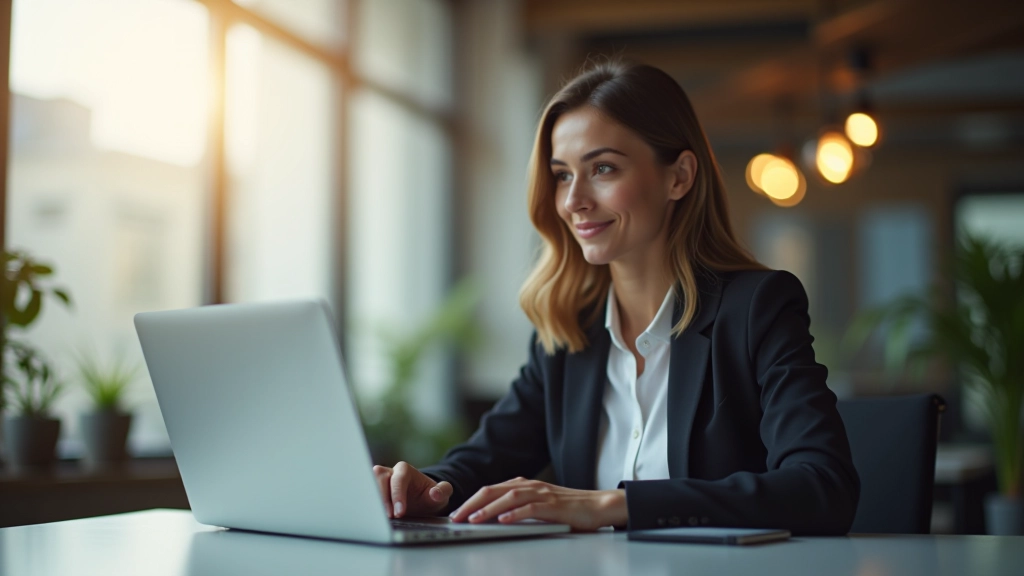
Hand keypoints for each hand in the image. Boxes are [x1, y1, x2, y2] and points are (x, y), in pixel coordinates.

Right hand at [373, 461, 452, 517]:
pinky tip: (373, 518)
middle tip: (389, 517)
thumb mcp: (441, 494)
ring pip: (369, 484)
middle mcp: (390, 472)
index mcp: (405, 470)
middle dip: (383, 498)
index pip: (398, 479)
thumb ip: (443, 491)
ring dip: (373, 501)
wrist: (422, 500)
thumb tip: (434, 493)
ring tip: (379, 519)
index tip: (399, 512)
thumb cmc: (430, 496)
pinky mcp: (374, 491)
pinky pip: (366, 494)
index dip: (397, 495)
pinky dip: (368, 505)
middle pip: (380, 478)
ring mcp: (380, 482)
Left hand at [448, 477, 626, 531]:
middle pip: (495, 491)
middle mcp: (530, 486)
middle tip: (456, 517)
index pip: (491, 490)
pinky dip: (515, 513)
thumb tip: (493, 520)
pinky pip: (531, 508)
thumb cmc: (568, 509)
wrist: (598, 506)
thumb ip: (518, 509)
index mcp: (524, 485)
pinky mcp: (554, 505)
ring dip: (489, 508)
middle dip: (472, 504)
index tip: (456, 514)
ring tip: (474, 519)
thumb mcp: (538, 506)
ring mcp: (542, 494)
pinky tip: (504, 520)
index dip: (471, 500)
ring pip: (509, 497)